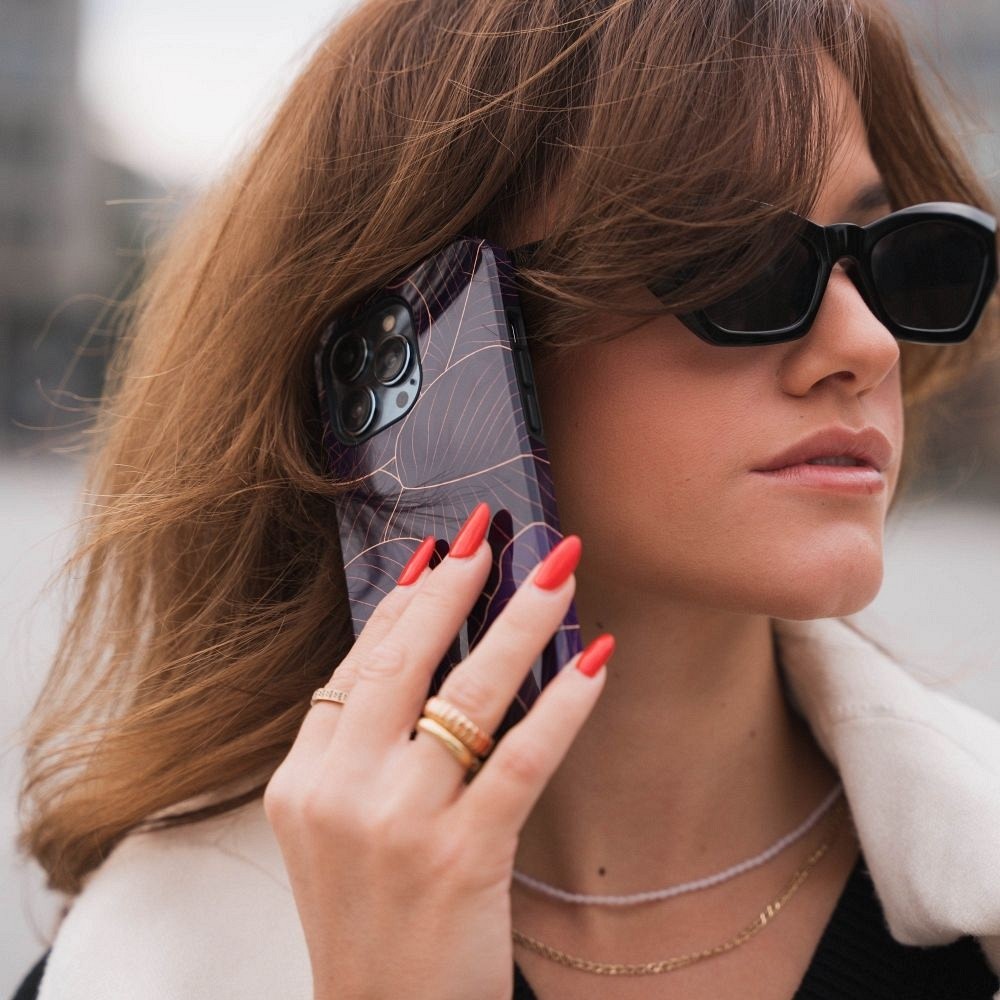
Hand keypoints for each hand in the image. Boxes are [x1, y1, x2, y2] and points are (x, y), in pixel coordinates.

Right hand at [263, 502, 612, 999]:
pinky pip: (521, 761)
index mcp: (303, 778)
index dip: (403, 601)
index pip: (360, 662)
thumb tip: (415, 645)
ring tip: (558, 571)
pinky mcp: (461, 858)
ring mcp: (399, 824)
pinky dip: (563, 705)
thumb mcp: (333, 829)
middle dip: (454, 586)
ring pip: (469, 694)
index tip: (438, 553)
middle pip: (405, 660)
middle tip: (490, 535)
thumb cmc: (368, 919)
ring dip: (521, 621)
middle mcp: (341, 791)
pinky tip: (596, 661)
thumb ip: (358, 744)